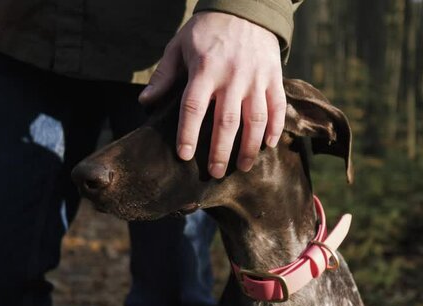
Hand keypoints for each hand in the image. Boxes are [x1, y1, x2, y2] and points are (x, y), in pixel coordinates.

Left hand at [139, 12, 285, 178]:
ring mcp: (256, 78)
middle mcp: (232, 76)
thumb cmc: (207, 31)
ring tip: (242, 167)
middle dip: (220, 151)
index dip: (188, 134)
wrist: (246, 7)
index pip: (193, 108)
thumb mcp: (179, 46)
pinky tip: (268, 146)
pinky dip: (275, 128)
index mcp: (205, 69)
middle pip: (226, 121)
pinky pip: (278, 107)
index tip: (184, 156)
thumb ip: (164, 76)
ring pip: (256, 120)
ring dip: (250, 147)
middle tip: (214, 173)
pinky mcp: (273, 77)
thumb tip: (145, 103)